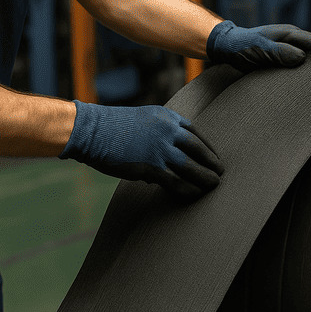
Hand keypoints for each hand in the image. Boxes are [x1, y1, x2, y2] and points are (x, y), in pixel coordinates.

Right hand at [60, 100, 223, 199]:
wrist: (90, 131)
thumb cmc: (112, 128)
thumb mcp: (142, 121)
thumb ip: (160, 136)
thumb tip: (169, 160)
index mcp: (166, 117)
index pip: (195, 133)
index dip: (207, 147)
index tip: (214, 157)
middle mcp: (167, 130)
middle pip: (198, 149)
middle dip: (211, 163)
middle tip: (220, 173)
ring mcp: (159, 148)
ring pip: (191, 167)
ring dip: (204, 178)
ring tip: (214, 185)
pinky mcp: (150, 165)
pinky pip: (176, 181)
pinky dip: (187, 189)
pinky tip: (194, 193)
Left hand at [206, 20, 310, 71]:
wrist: (224, 46)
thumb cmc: (240, 45)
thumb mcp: (260, 48)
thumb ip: (280, 52)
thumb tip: (302, 58)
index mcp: (289, 34)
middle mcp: (290, 40)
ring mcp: (285, 49)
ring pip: (304, 59)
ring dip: (308, 70)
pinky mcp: (279, 58)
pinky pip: (293, 65)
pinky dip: (297, 73)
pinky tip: (297, 85)